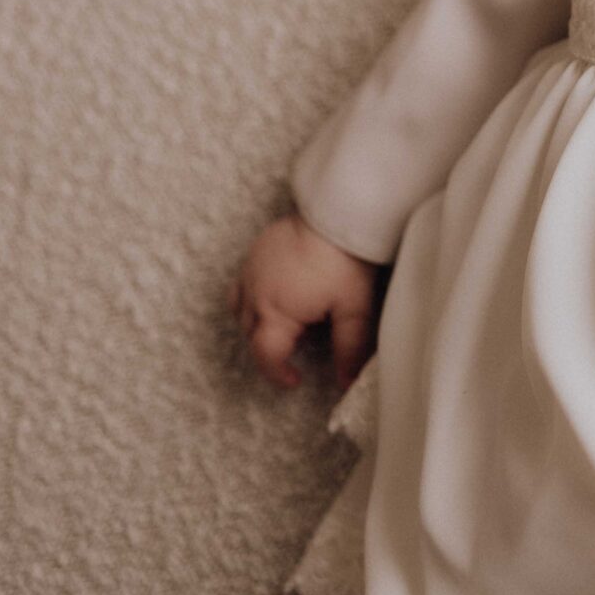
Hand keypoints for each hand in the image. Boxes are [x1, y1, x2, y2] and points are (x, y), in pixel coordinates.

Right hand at [230, 211, 377, 390]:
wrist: (338, 211)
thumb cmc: (346, 260)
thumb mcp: (353, 309)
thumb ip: (349, 348)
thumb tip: (345, 383)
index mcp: (276, 311)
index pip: (265, 355)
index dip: (277, 373)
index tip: (295, 380)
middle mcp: (255, 293)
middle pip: (250, 334)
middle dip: (270, 347)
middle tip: (302, 344)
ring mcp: (251, 269)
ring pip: (240, 310)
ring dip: (257, 323)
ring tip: (291, 319)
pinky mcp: (255, 250)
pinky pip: (241, 283)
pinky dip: (252, 297)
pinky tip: (279, 291)